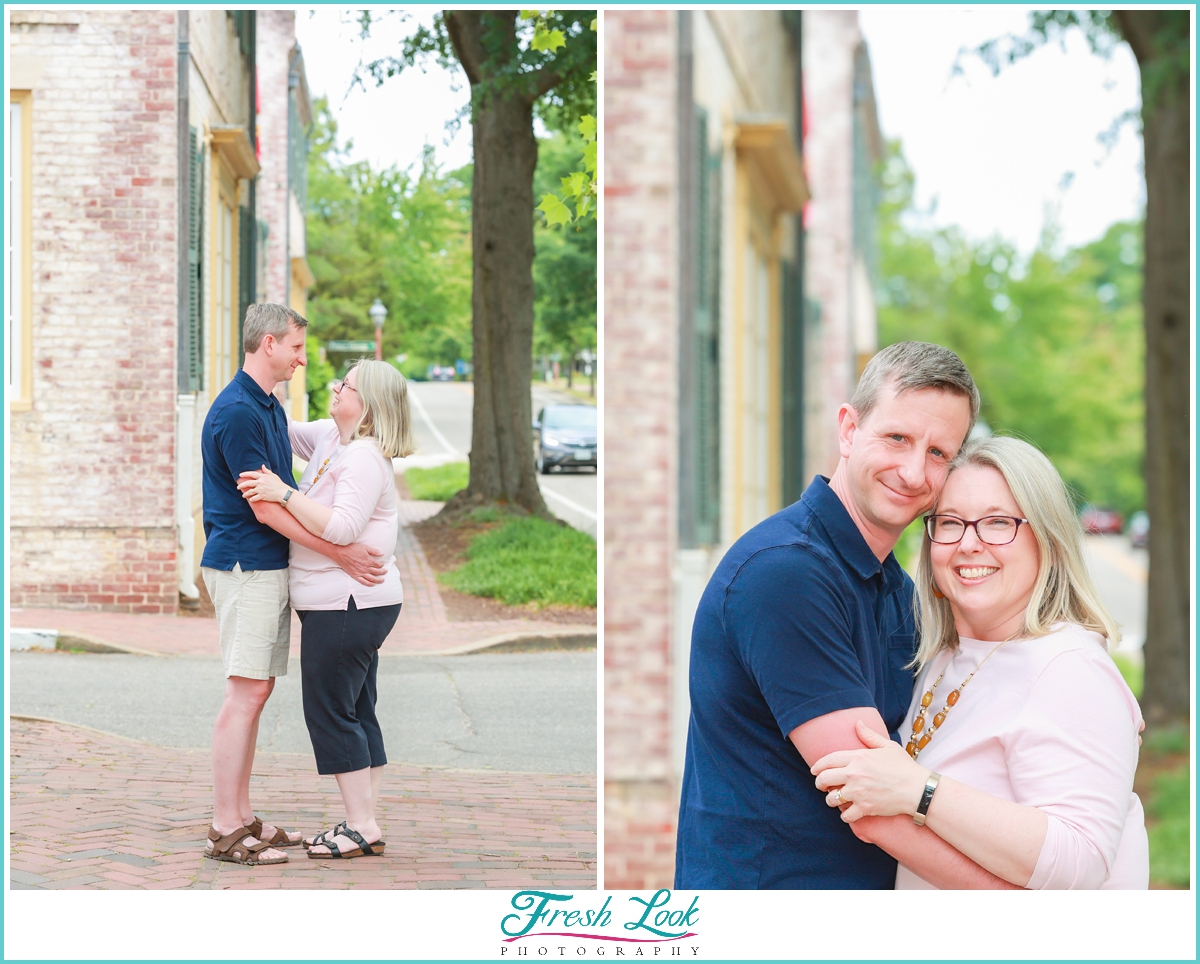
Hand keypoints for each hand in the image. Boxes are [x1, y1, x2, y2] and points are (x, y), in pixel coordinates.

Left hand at [237, 465, 289, 503]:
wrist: (283, 492)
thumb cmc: (279, 484)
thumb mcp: (273, 475)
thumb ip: (267, 471)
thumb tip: (262, 465)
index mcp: (263, 477)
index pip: (252, 474)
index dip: (245, 474)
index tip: (240, 475)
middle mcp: (260, 483)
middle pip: (248, 483)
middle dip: (241, 485)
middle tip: (238, 487)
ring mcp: (260, 490)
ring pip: (249, 492)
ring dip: (245, 494)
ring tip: (243, 495)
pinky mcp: (262, 496)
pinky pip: (254, 498)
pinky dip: (251, 499)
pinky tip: (250, 500)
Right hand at [335, 543, 386, 586]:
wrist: (341, 553)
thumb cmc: (352, 549)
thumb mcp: (365, 547)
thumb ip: (374, 551)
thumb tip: (382, 553)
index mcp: (368, 561)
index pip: (378, 565)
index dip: (382, 564)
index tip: (382, 564)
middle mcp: (365, 568)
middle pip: (377, 572)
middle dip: (382, 572)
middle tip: (385, 572)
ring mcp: (360, 572)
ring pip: (372, 578)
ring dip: (378, 580)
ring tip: (382, 580)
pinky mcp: (355, 575)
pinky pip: (363, 581)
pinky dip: (369, 584)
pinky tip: (372, 584)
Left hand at [811, 720, 929, 822]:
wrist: (918, 790)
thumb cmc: (904, 767)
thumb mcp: (888, 746)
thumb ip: (869, 736)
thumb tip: (858, 723)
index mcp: (858, 757)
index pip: (828, 760)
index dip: (818, 765)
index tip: (814, 770)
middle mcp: (854, 774)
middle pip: (824, 779)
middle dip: (819, 783)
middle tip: (821, 786)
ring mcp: (858, 792)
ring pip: (831, 798)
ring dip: (830, 800)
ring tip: (834, 799)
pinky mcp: (864, 808)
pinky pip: (845, 815)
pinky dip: (844, 815)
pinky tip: (847, 813)